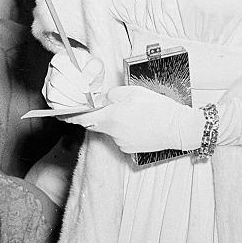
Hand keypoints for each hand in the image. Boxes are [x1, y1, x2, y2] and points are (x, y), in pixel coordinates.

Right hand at [42, 50, 102, 110]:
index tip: (87, 89)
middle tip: (87, 99)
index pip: (61, 64)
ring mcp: (48, 85)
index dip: (73, 77)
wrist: (89, 82)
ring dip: (72, 101)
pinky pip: (55, 106)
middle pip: (56, 80)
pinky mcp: (49, 99)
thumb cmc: (91, 71)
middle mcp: (52, 70)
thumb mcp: (97, 65)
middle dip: (74, 92)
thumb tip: (86, 79)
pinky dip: (69, 108)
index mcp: (61, 57)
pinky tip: (79, 106)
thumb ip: (93, 68)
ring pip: (53, 94)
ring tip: (84, 102)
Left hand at [67, 86, 204, 154]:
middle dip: (100, 115)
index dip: (71, 116)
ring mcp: (122, 143)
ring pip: (111, 130)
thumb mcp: (135, 92)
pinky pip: (121, 137)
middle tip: (114, 106)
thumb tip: (103, 99)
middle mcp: (114, 133)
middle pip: (97, 124)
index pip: (84, 118)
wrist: (179, 128)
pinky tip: (141, 124)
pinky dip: (126, 130)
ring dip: (116, 122)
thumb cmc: (159, 108)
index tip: (62, 115)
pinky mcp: (130, 150)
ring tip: (136, 114)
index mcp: (112, 117)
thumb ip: (113, 95)